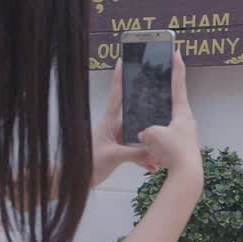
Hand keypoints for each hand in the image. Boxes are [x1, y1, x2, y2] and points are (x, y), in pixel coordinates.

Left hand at [91, 60, 156, 186]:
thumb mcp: (113, 156)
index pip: (116, 96)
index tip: (122, 62)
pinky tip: (153, 165)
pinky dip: (144, 157)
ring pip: (138, 135)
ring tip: (161, 149)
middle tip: (163, 104)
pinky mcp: (120, 151)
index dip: (119, 78)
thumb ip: (134, 152)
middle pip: (135, 115)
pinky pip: (136, 151)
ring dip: (149, 143)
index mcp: (110, 122)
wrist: (79, 180)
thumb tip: (154, 148)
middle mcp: (115, 127)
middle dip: (149, 113)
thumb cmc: (88, 163)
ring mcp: (118, 139)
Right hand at [139, 51, 201, 174]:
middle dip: (164, 96)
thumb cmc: (175, 151)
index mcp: (182, 112)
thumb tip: (145, 134)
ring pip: (168, 122)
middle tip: (158, 85)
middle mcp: (186, 120)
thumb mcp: (154, 136)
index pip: (178, 84)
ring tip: (148, 128)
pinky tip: (151, 145)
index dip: (176, 67)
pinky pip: (166, 137)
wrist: (187, 174)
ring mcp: (185, 134)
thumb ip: (147, 130)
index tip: (177, 53)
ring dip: (158, 123)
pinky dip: (158, 138)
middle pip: (173, 103)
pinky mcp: (181, 146)